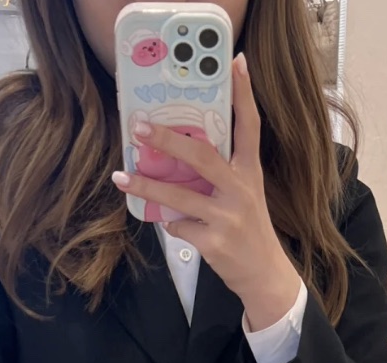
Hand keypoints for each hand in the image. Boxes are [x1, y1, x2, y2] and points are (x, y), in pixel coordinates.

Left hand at [112, 55, 301, 332]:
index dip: (244, 94)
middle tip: (140, 127)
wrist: (265, 275)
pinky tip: (173, 224)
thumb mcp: (246, 195)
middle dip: (167, 140)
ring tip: (122, 176)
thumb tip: (179, 153)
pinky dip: (170, 224)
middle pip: (201, 155)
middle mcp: (241, 190)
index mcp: (250, 172)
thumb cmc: (250, 230)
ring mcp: (227, 217)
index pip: (250, 126)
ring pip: (178, 195)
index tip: (236, 62)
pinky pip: (178, 226)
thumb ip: (221, 173)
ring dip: (146, 185)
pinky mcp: (214, 242)